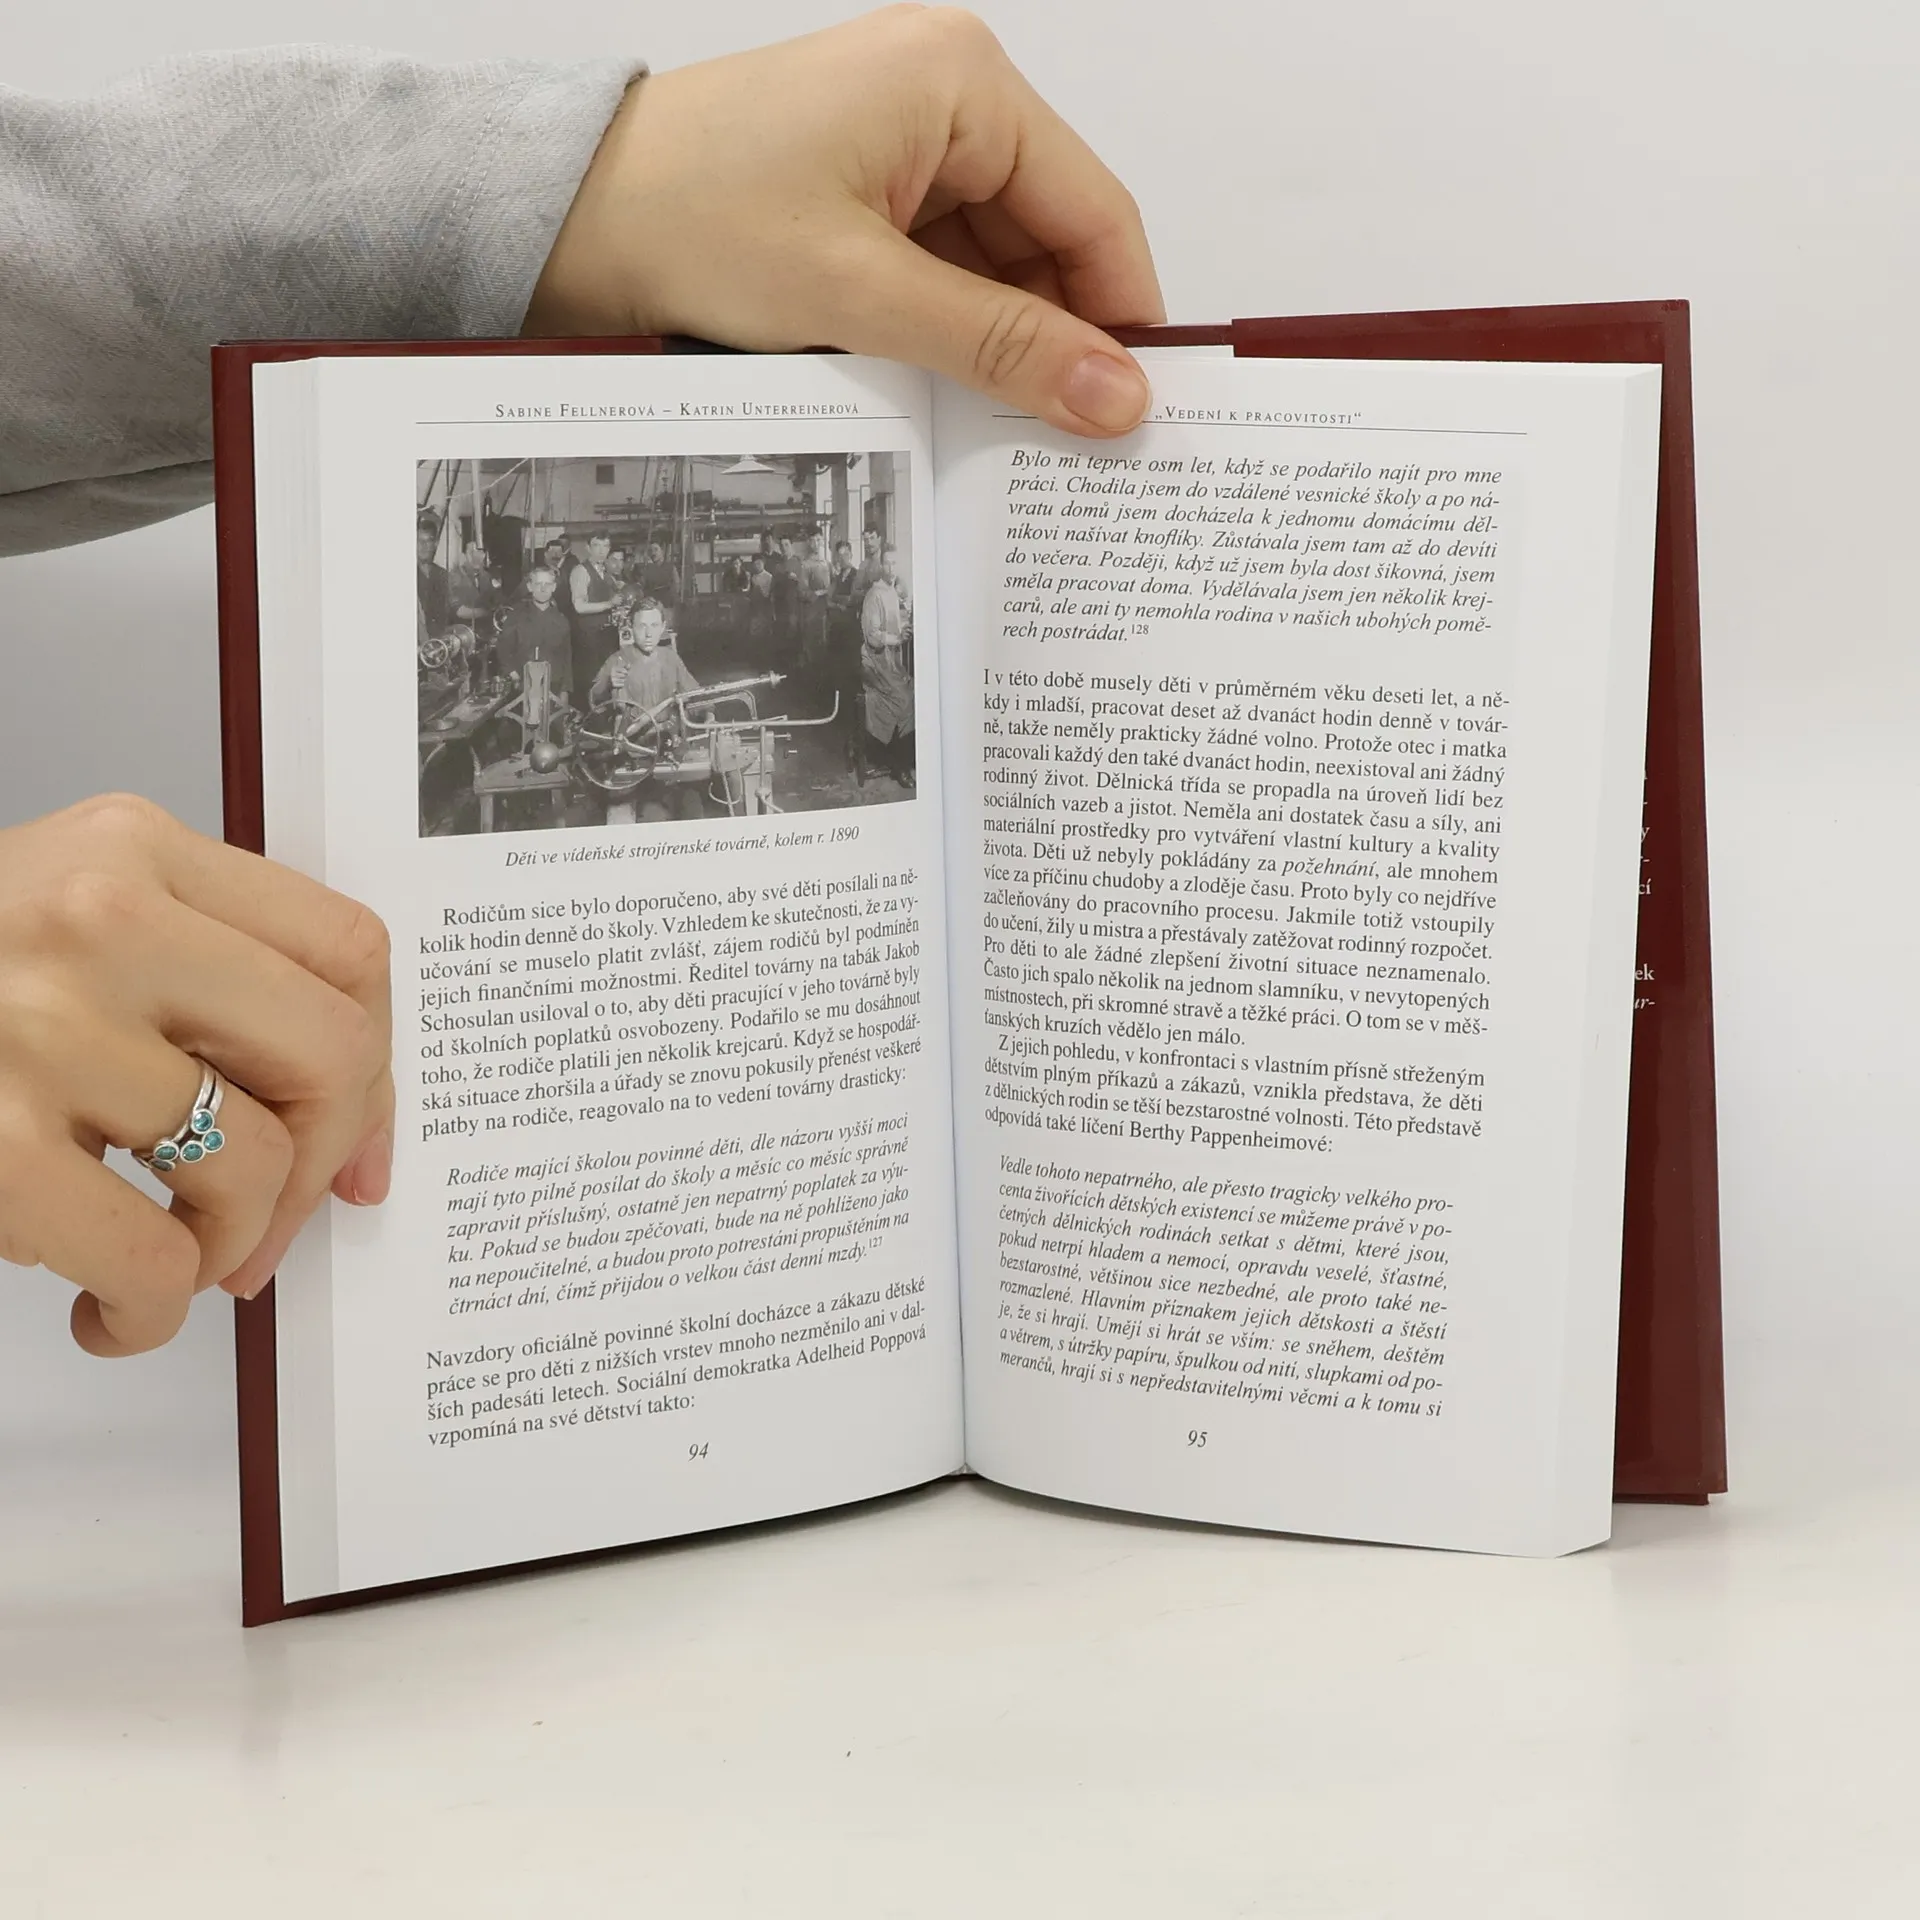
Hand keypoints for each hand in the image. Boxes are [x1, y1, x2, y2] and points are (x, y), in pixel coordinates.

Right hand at [0, 796, 392, 1354]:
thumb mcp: (66, 917)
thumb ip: (200, 974)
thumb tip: (353, 1125)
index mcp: (130, 849)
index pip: (347, 952)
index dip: (378, 1063)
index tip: (360, 1136)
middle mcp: (95, 920)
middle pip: (329, 1054)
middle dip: (323, 1165)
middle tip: (269, 1218)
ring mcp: (38, 1031)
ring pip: (253, 1166)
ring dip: (227, 1248)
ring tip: (174, 1260)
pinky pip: (155, 1258)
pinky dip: (151, 1310)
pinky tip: (111, 1307)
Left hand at [526, 6, 1163, 436]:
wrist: (572, 217)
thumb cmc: (691, 215)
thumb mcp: (863, 293)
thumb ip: (998, 347)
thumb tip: (1114, 396)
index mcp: (962, 82)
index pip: (1095, 210)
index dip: (1122, 317)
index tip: (1138, 411)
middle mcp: (945, 97)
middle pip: (1052, 242)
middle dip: (1058, 340)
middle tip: (1073, 444)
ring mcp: (905, 144)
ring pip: (1000, 266)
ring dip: (1000, 345)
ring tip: (1005, 429)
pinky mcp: (868, 189)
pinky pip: (945, 269)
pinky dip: (953, 332)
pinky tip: (949, 391)